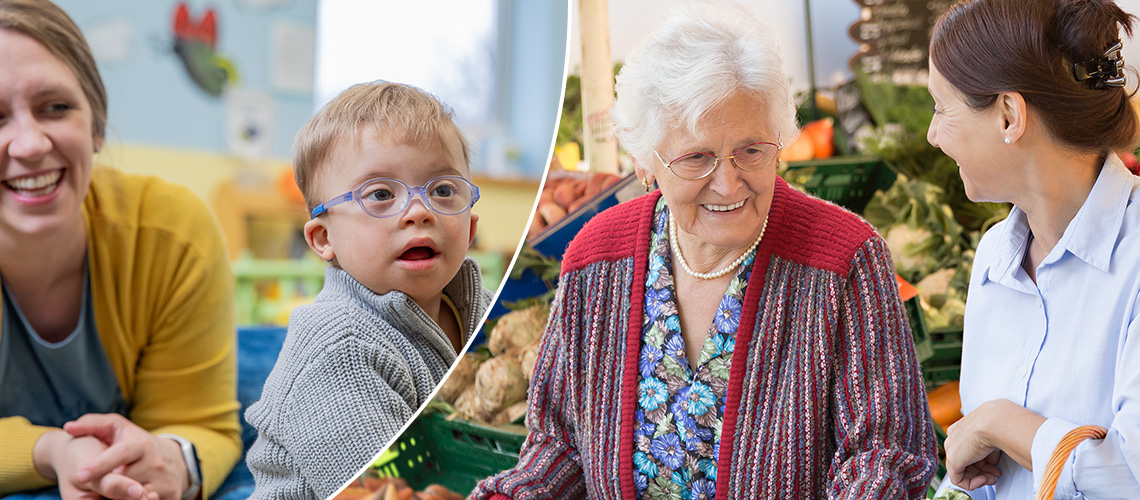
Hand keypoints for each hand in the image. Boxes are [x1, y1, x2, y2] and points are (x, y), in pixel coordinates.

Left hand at [63, 414, 188, 499]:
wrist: (168, 458)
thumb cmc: (131, 442)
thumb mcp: (115, 428)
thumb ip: (91, 425)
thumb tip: (69, 427)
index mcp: (141, 444)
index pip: (120, 454)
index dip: (101, 465)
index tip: (81, 475)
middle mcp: (156, 463)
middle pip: (124, 482)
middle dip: (109, 486)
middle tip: (98, 487)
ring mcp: (165, 481)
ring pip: (135, 497)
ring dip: (119, 497)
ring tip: (110, 493)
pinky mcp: (172, 495)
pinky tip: (124, 497)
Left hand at [945, 400, 1004, 489]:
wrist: (995, 423)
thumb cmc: (998, 426)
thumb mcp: (993, 438)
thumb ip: (988, 452)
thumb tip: (991, 463)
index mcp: (961, 430)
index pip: (969, 451)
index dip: (984, 462)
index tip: (996, 467)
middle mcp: (953, 438)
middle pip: (966, 461)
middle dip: (983, 471)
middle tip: (996, 475)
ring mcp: (951, 449)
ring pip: (962, 471)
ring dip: (980, 478)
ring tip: (993, 478)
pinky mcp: (952, 460)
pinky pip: (958, 480)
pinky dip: (972, 484)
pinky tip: (985, 479)